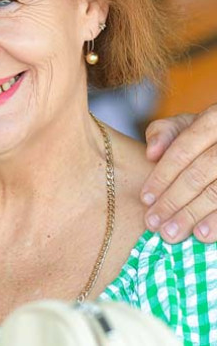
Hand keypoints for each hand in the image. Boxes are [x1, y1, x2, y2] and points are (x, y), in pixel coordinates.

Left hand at [140, 104, 216, 242]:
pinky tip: (204, 235)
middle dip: (173, 201)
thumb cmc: (206, 135)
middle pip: (199, 175)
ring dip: (194, 215)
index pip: (183, 150)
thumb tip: (151, 153)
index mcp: (214, 119)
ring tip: (173, 233)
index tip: (145, 199)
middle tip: (154, 224)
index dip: (162, 176)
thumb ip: (165, 133)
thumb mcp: (187, 125)